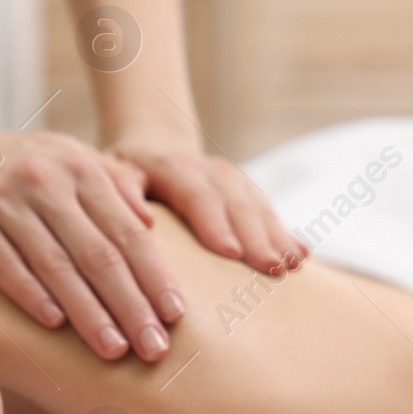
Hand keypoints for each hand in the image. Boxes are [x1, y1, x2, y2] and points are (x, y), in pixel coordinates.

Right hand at [0, 119, 183, 362]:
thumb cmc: (11, 160)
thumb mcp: (65, 158)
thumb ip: (110, 183)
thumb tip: (150, 222)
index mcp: (80, 168)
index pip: (127, 230)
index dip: (155, 275)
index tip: (176, 316)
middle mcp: (46, 180)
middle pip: (98, 252)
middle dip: (131, 304)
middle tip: (155, 348)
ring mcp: (2, 197)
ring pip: (54, 263)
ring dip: (87, 311)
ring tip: (113, 349)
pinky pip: (1, 260)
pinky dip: (29, 292)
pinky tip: (52, 324)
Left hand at [103, 129, 307, 277]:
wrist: (152, 146)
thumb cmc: (125, 171)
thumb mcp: (110, 172)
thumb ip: (121, 190)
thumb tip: (142, 219)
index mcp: (173, 167)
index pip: (196, 195)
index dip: (215, 223)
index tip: (229, 252)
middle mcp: (208, 170)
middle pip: (235, 204)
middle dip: (256, 237)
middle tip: (271, 268)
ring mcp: (232, 180)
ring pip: (258, 207)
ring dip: (278, 236)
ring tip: (293, 264)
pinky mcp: (246, 192)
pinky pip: (269, 211)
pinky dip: (286, 233)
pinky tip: (302, 255)